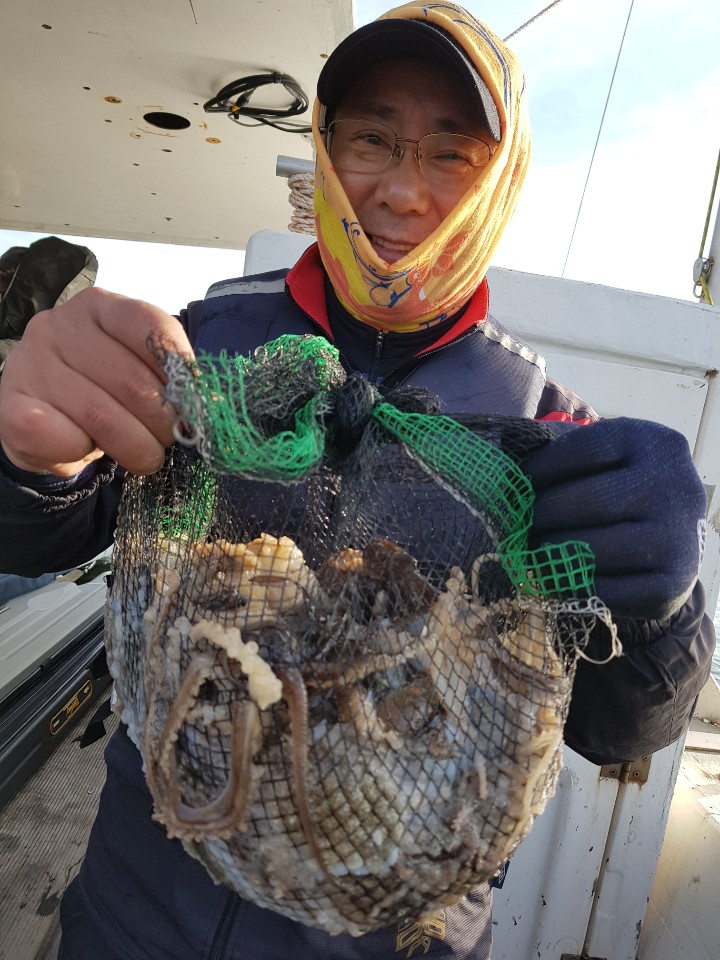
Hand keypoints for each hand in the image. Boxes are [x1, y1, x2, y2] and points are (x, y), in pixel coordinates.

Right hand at [0, 287, 193, 476]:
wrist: (43, 421)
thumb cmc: (101, 391)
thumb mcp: (138, 371)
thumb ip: (169, 376)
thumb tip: (208, 403)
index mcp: (100, 307)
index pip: (152, 327)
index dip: (182, 372)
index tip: (196, 404)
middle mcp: (59, 326)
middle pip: (132, 381)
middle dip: (164, 423)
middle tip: (170, 439)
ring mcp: (31, 365)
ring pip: (103, 417)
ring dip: (137, 448)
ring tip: (145, 456)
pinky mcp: (12, 409)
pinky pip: (68, 440)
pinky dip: (89, 454)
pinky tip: (89, 449)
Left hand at [520, 418, 706, 620]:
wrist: (673, 537)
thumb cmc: (619, 487)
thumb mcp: (603, 458)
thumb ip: (561, 454)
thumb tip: (495, 465)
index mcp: (653, 443)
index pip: (586, 449)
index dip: (541, 468)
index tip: (514, 483)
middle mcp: (674, 486)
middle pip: (589, 501)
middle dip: (541, 515)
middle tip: (514, 525)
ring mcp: (678, 537)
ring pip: (594, 550)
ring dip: (550, 554)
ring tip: (528, 551)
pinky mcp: (673, 585)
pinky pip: (608, 590)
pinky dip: (574, 587)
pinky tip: (555, 578)